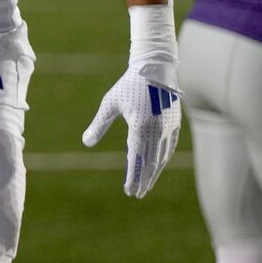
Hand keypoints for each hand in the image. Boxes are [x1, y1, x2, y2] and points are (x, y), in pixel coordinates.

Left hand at [82, 64, 181, 197]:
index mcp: (139, 127)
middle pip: (150, 162)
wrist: (154, 68)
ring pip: (161, 157)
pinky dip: (163, 159)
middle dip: (143, 180)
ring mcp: (168, 128)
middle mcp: (156, 130)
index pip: (136, 159)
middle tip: (137, 194)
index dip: (132, 177)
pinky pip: (169, 147)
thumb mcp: (110, 104)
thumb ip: (99, 125)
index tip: (128, 190)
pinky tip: (158, 166)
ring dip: (154, 173)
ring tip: (147, 186)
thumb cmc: (128, 85)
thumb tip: (85, 143)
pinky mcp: (175, 124)